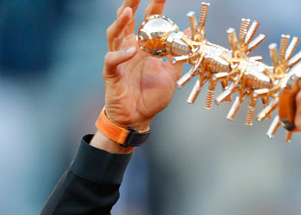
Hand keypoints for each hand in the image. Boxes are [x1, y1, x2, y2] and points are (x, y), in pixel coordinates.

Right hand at [100, 0, 182, 130]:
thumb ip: (178, 54)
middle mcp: (129, 48)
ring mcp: (118, 59)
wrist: (138, 118)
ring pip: (114, 34)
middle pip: (127, 19)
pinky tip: (132, 50)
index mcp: (144, 46)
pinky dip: (120, 54)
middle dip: (132, 3)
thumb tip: (188, 33)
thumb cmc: (151, 97)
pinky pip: (112, 60)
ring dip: (121, 21)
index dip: (155, 5)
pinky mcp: (111, 73)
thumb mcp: (171, 74)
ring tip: (130, 10)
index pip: (148, 20)